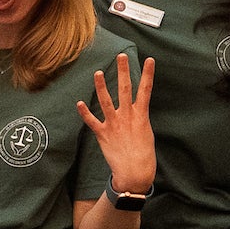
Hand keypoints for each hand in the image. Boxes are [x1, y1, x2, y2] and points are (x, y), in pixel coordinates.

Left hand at [77, 51, 156, 195]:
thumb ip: (138, 119)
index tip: (150, 59)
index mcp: (141, 115)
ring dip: (101, 86)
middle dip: (123, 71)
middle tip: (121, 56)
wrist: (134, 172)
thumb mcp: (146, 133)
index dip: (148, 74)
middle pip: (125, 88)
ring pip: (106, 101)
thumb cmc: (143, 155)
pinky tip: (79, 103)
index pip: (146, 89)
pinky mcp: (103, 134)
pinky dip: (85, 112)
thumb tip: (134, 112)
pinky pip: (92, 121)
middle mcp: (127, 116)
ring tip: (97, 72)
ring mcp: (114, 124)